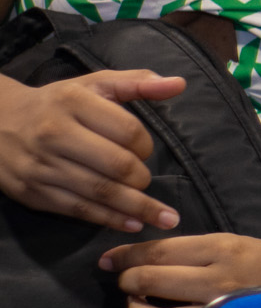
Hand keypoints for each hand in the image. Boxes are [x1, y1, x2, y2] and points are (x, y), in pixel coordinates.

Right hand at [0, 70, 184, 230]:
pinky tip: (133, 224)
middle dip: (142, 179)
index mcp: (74, 103)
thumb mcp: (93, 85)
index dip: (146, 145)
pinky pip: (79, 210)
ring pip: (100, 192)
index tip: (146, 150)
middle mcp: (55, 134)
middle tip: (147, 181)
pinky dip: (110, 219)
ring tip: (165, 219)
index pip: (127, 130)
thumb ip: (137, 83)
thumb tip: (179, 84)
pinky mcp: (33, 192)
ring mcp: (42, 166)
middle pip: (116, 165)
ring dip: (137, 208)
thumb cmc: (57, 104)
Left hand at [101, 233, 260, 307]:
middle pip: (149, 281)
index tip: (108, 261)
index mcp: (222, 249)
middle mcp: (217, 281)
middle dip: (129, 284)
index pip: (158, 251)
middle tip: (129, 286)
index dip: (126, 256)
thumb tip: (144, 260)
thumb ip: (193, 252)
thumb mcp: (235, 244)